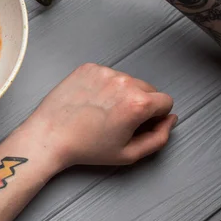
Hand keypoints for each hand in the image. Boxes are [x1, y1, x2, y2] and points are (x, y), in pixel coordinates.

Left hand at [23, 63, 176, 167]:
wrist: (51, 135)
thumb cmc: (86, 147)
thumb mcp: (130, 153)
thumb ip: (159, 137)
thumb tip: (170, 120)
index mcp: (138, 103)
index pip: (166, 101)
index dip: (156, 116)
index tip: (140, 124)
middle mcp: (123, 82)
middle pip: (147, 89)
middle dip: (140, 103)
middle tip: (119, 120)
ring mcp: (104, 72)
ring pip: (127, 81)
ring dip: (121, 93)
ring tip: (101, 111)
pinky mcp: (88, 67)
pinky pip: (107, 75)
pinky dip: (104, 85)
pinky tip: (91, 101)